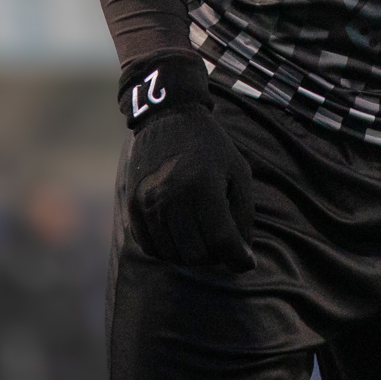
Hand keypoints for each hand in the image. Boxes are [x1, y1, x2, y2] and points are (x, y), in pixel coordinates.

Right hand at [120, 57, 255, 271]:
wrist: (168, 118)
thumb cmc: (211, 147)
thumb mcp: (238, 172)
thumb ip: (243, 215)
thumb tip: (243, 256)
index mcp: (202, 186)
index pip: (221, 241)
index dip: (239, 258)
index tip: (247, 261)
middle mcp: (171, 197)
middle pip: (196, 254)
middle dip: (216, 257)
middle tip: (223, 246)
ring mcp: (148, 203)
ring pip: (173, 255)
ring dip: (193, 255)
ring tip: (204, 240)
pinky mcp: (133, 207)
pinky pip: (152, 248)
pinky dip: (170, 251)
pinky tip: (182, 237)